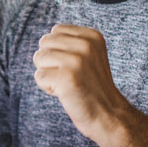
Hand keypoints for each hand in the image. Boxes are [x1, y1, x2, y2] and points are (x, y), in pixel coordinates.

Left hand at [33, 24, 124, 139]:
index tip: (74, 66)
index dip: (57, 50)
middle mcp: (86, 45)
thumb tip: (43, 40)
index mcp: (93, 36)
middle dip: (49, 61)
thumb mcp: (88, 57)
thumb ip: (69, 44)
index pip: (55, 31)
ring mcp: (77, 61)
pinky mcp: (66, 77)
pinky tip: (65, 93)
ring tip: (67, 84)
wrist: (108, 116)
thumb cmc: (92, 87)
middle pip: (44, 43)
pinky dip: (47, 88)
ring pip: (39, 58)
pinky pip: (39, 77)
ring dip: (47, 75)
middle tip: (69, 77)